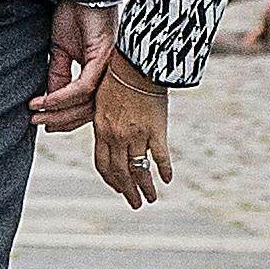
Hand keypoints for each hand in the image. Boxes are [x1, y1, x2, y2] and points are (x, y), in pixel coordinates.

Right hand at [32, 0, 118, 131]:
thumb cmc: (74, 14)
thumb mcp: (61, 50)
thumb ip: (58, 75)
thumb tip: (49, 100)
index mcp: (100, 72)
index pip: (87, 105)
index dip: (66, 118)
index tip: (46, 124)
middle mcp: (107, 74)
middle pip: (88, 110)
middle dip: (61, 120)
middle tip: (38, 123)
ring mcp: (107, 68)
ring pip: (85, 103)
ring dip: (58, 111)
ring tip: (37, 113)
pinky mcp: (102, 58)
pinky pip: (82, 87)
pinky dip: (61, 96)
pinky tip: (45, 101)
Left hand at [89, 59, 170, 209]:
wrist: (136, 64)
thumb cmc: (118, 77)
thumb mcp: (102, 102)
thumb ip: (105, 123)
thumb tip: (107, 136)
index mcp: (102, 130)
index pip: (103, 164)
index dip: (111, 180)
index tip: (118, 188)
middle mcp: (117, 137)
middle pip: (120, 172)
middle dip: (128, 191)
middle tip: (136, 204)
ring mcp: (137, 135)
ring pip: (139, 170)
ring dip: (145, 187)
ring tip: (151, 199)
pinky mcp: (156, 130)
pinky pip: (160, 156)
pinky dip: (164, 169)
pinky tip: (167, 179)